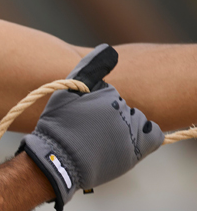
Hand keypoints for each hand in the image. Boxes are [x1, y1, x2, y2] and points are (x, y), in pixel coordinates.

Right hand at [19, 44, 164, 210]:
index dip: (98, 105)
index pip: (111, 95)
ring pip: (139, 120)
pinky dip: (144, 137)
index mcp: (108, 96)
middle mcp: (123, 113)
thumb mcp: (66, 91)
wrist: (57, 160)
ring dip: (126, 126)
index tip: (84, 117)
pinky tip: (126, 142)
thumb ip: (89, 68)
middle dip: (112, 115)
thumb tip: (109, 49)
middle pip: (125, 108)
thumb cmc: (58, 126)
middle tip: (92, 129)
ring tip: (103, 139)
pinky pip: (154, 136)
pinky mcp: (136, 151)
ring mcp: (131, 133)